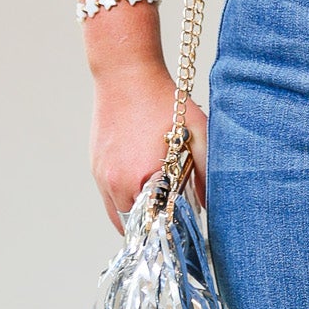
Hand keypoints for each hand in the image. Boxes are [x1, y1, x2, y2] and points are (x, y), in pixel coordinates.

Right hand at [90, 58, 207, 230]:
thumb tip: (212, 206)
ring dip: (138, 217)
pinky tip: (144, 190)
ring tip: (159, 210)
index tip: (183, 236)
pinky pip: (109, 197)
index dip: (169, 235)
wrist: (125, 72)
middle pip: (135, 228)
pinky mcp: (95, 165)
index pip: (153, 229)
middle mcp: (113, 183)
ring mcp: (101, 175)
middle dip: (154, 230)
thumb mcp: (198, 134)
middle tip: (174, 226)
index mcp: (138, 181)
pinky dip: (125, 201)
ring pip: (118, 215)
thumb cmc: (164, 100)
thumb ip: (208, 173)